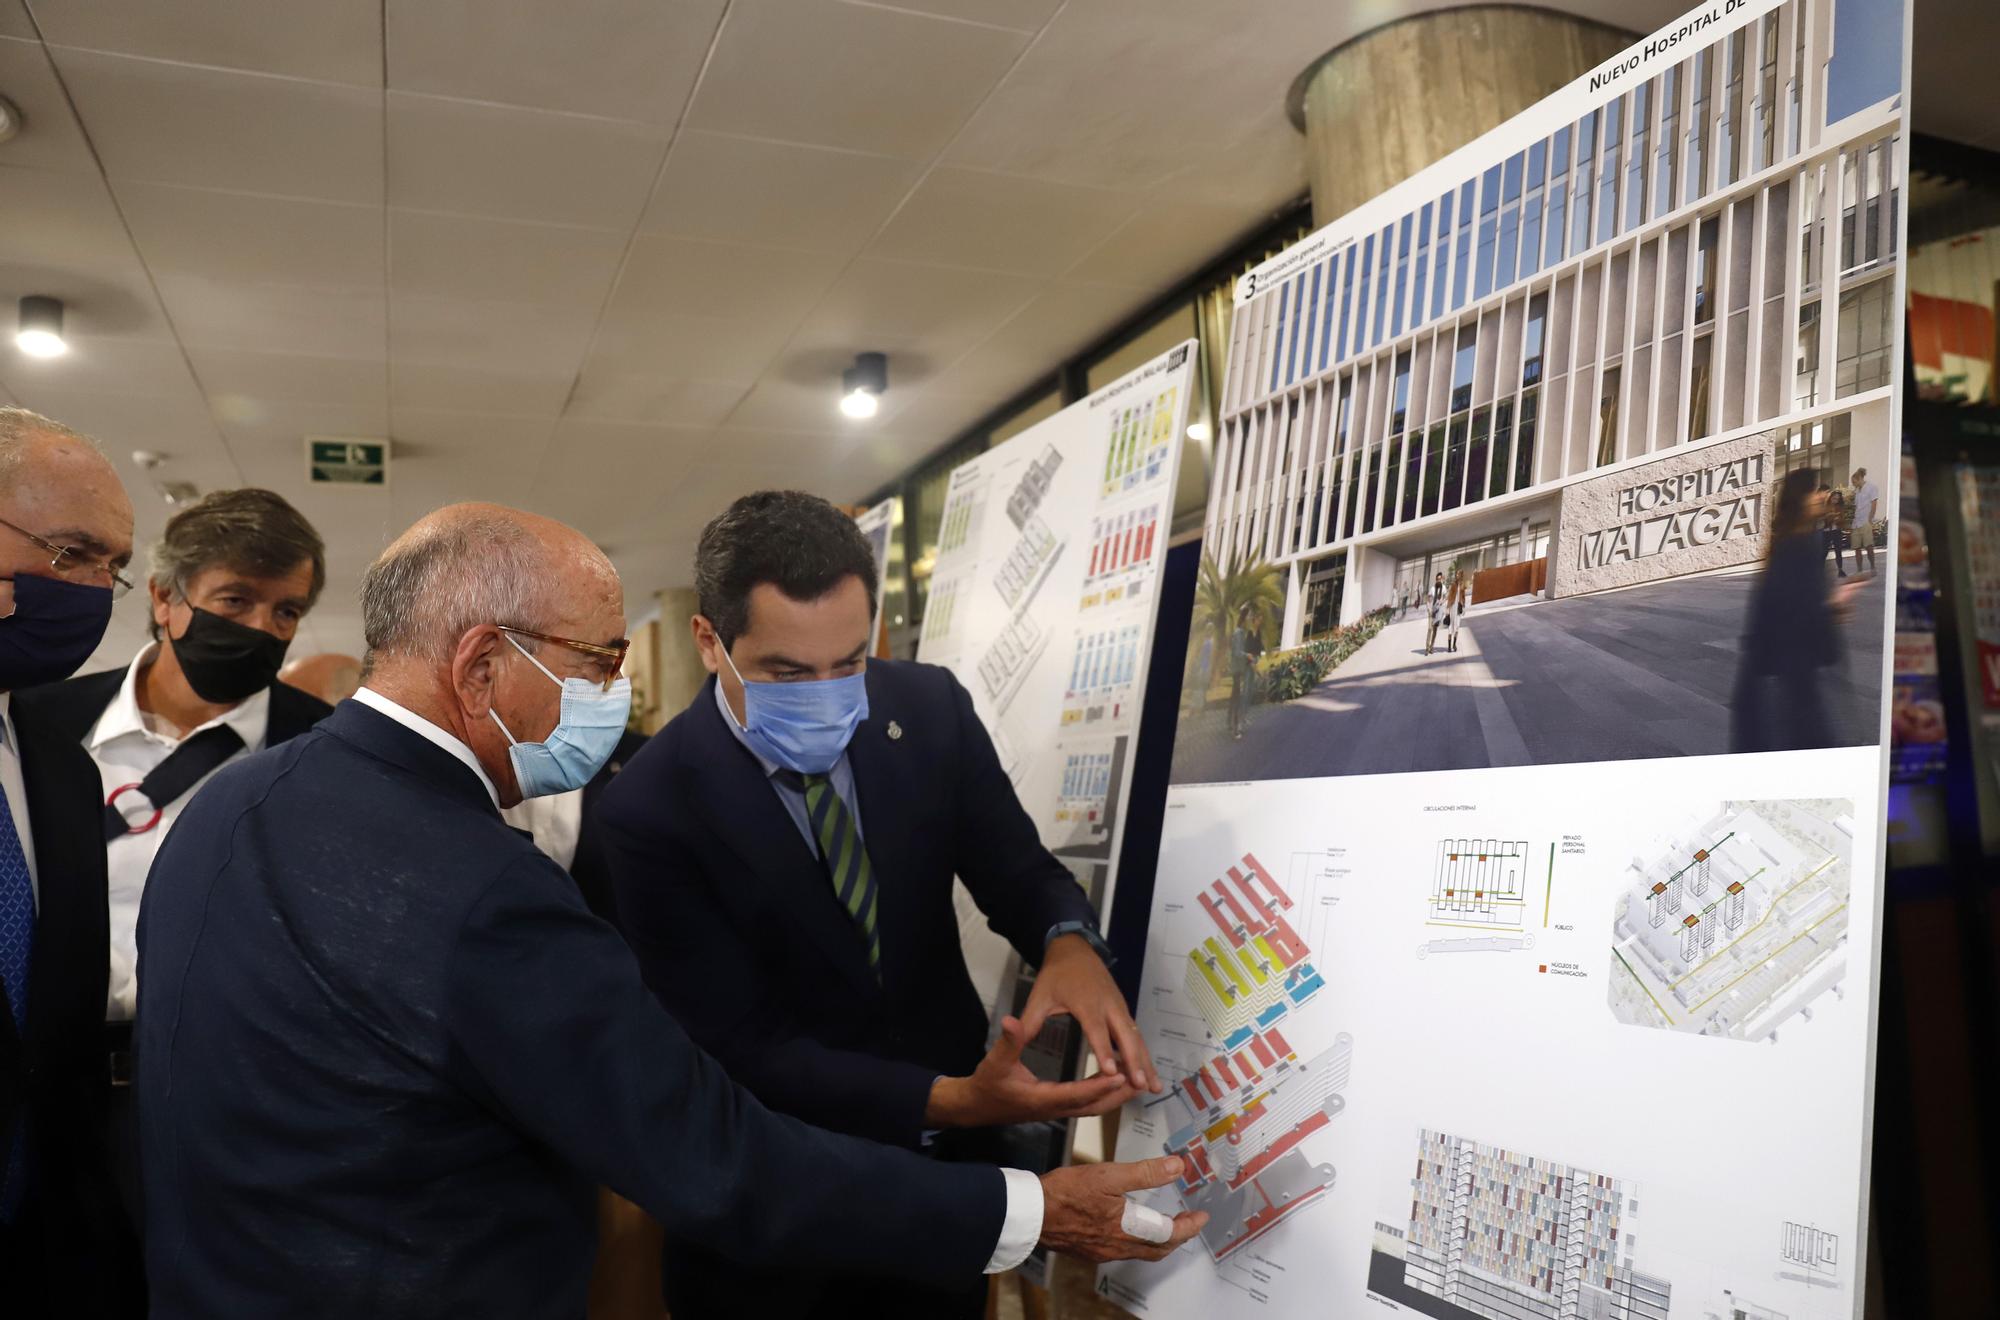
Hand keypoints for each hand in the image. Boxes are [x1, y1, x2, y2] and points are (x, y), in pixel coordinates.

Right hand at [926, 1016, 1135, 1127]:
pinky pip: (1088, 1104)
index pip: (1077, 1093)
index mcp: (1043, 1098)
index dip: (1099, 1084)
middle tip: (1141, 1080)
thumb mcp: (995, 1061)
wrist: (977, 1106)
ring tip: (1136, 1079)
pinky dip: (1105, 1094)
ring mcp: (1058, 1110)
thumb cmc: (987, 1084)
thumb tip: (1012, 1020)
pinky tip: (1114, 1080)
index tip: (1119, 1074)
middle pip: (1094, 1106)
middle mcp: (1055, 1108)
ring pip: (1094, 1107)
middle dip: (1118, 1094)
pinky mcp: (1058, 1107)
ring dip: (1116, 1095)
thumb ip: (1008, 1041)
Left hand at [1022, 934, 1160, 1093]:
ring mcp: (1119, 1007)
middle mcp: (1108, 1005)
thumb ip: (1030, 1020)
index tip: (1110, 1072)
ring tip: (1155, 1087)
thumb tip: (1015, 1038)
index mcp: (1086, 1002)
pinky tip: (1148, 1072)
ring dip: (1145, 1061)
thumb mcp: (1039, 995)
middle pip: (1124, 1036)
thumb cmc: (1056, 975)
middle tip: (1141, 1086)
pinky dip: (1143, 1053)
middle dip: (1134, 1061)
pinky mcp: (1123, 1010)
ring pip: (1135, 1037)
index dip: (1103, 1050)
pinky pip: (1135, 1034)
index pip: (1096, 1029)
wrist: (1076, 950)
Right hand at [1037, 1156, 1207, 1262]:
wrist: (1029, 1213)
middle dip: (1178, 1236)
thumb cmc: (1065, 1193)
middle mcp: (1117, 1246)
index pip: (1169, 1234)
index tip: (1201, 1216)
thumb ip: (1145, 1172)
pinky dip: (1138, 1241)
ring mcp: (1102, 1251)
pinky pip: (1123, 1250)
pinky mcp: (1088, 1250)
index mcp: (1126, 1229)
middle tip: (1189, 1222)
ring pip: (1141, 1251)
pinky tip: (1131, 1227)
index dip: (1188, 1225)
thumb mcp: (1108, 1175)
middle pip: (1158, 1249)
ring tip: (1166, 1224)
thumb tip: (1177, 1167)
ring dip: (1159, 1240)